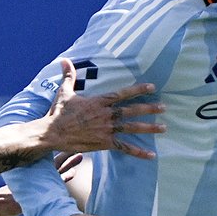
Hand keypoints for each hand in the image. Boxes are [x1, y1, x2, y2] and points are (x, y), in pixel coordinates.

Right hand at [41, 58, 163, 158]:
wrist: (52, 133)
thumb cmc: (58, 113)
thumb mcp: (64, 92)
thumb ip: (68, 76)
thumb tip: (63, 60)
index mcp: (99, 101)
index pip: (123, 94)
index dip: (138, 90)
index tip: (152, 87)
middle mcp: (106, 114)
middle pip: (132, 111)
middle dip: (150, 109)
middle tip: (164, 107)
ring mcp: (106, 129)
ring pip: (132, 128)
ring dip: (149, 128)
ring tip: (164, 128)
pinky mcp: (104, 143)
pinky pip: (124, 148)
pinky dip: (138, 152)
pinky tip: (151, 155)